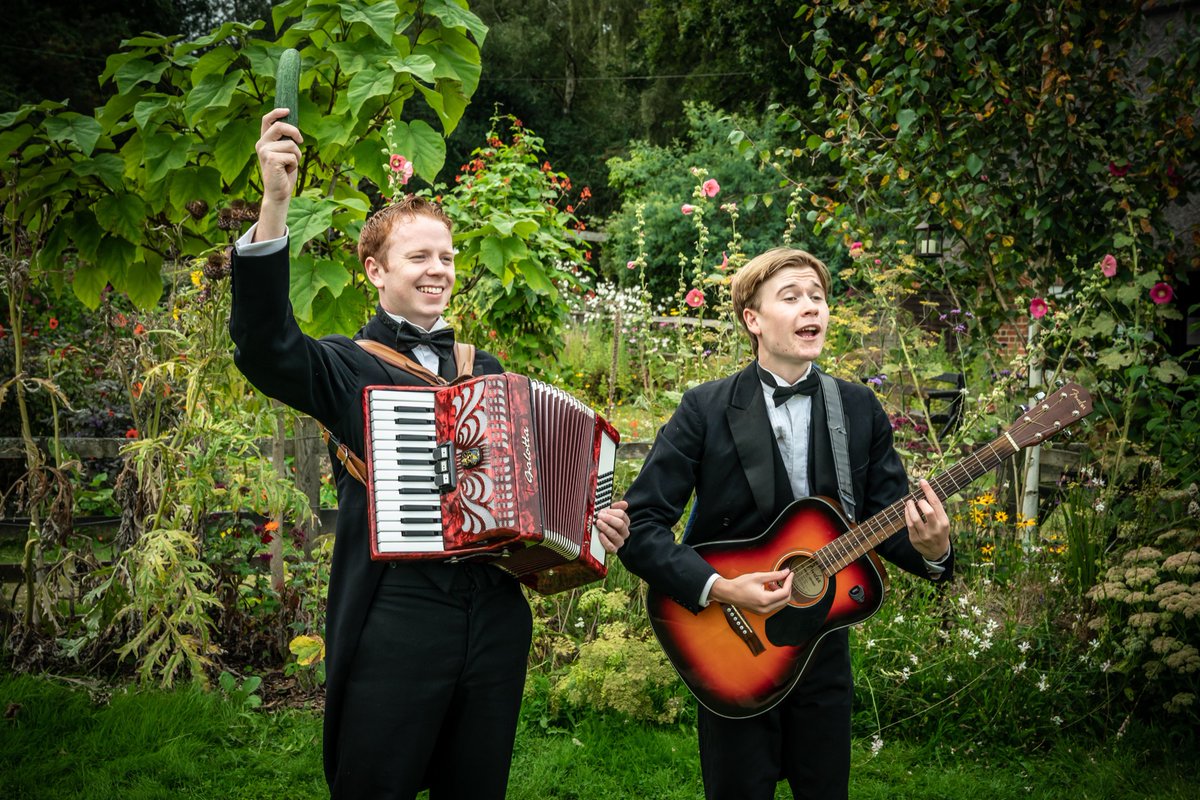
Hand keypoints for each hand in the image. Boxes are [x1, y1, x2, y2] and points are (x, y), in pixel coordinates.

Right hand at [253, 108, 303, 241]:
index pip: (267, 120)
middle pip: (280, 127)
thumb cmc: (284, 174)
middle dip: (294, 132)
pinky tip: (286, 171)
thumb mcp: (286, 154)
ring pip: (291, 144)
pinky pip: (292, 156)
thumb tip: (295, 130)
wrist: (279, 192)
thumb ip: (286, 141)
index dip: (276, 112)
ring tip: (289, 165)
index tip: (287, 110)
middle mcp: (262, 144)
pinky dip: (294, 164)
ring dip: (297, 156)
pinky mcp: (270, 159)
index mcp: (264, 141)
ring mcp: (264, 151)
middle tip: (301, 141)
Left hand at [595, 500, 629, 553]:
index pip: (622, 515)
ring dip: (606, 528)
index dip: (612, 511)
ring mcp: (619, 541)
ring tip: (598, 523)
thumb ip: (616, 508)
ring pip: (615, 534)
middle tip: (600, 515)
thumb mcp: (611, 515)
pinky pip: (611, 546)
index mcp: (625, 522)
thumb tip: (625, 503)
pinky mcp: (614, 549)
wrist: (603, 541)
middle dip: (609, 519)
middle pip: (620, 524)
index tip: (603, 510)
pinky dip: (605, 540)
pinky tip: (600, 534)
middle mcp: (624, 532)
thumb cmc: (607, 524)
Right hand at [709, 569, 793, 614]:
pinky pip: (774, 605)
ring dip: (780, 592)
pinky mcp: (761, 611)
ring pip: (781, 603)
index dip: (789, 582)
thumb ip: (774, 575)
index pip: (785, 592)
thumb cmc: (740, 585)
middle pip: (785, 599)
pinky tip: (768, 589)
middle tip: (783, 578)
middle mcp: (766, 608)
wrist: (728, 593)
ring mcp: (763, 611)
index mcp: (765, 600)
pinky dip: (775, 597)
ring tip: (772, 583)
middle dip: (786, 587)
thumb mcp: (758, 576)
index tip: (790, 574)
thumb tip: (785, 572)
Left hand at [905, 478, 950, 561]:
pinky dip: (906, 515)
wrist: (937, 552)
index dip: (928, 490)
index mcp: (944, 522)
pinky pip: (908, 525)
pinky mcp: (915, 540)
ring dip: (910, 507)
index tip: (922, 481)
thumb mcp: (943, 521)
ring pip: (915, 519)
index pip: (936, 503)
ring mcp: (925, 536)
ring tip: (909, 502)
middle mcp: (936, 529)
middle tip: (918, 500)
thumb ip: (936, 509)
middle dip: (921, 502)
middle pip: (928, 511)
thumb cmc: (940, 531)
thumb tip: (926, 490)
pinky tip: (907, 510)